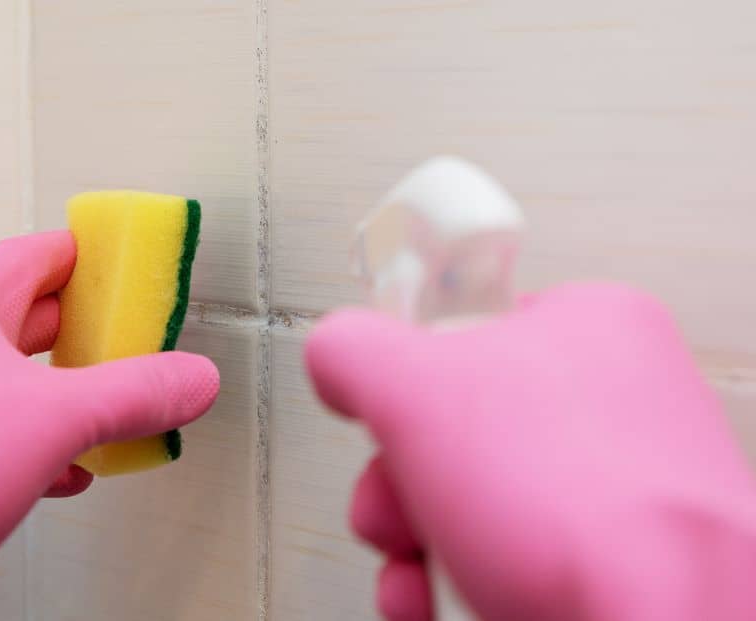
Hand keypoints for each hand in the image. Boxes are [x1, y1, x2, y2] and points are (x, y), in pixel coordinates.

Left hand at [0, 231, 218, 619]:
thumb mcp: (53, 420)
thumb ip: (133, 395)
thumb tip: (189, 378)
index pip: (37, 256)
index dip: (91, 258)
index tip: (131, 265)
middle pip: (28, 317)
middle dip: (88, 333)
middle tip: (137, 339)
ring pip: (10, 382)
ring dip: (65, 395)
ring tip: (114, 407)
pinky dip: (37, 444)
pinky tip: (66, 470)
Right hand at [306, 283, 755, 620]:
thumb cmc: (580, 506)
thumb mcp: (419, 389)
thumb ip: (354, 350)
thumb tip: (332, 352)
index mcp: (587, 328)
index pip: (463, 331)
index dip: (406, 382)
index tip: (386, 418)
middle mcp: (610, 402)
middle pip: (454, 428)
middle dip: (397, 484)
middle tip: (394, 509)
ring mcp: (613, 486)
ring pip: (472, 500)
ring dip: (414, 541)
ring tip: (414, 569)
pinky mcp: (608, 558)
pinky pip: (507, 553)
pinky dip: (454, 579)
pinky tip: (436, 600)